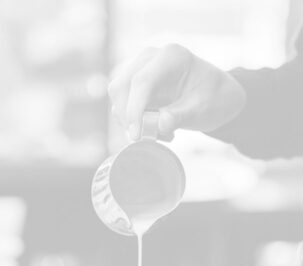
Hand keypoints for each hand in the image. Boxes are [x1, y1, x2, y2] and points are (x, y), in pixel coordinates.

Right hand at [108, 44, 245, 140]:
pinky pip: (123, 105)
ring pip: (118, 97)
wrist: (218, 96)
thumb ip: (181, 116)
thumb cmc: (214, 99)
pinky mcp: (136, 84)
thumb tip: (160, 125)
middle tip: (149, 138)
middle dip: (129, 117)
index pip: (141, 81)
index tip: (137, 136)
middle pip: (121, 87)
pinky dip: (134, 121)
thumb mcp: (203, 110)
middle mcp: (150, 58)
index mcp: (171, 57)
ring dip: (132, 121)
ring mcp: (140, 69)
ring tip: (162, 133)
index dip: (134, 110)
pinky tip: (157, 128)